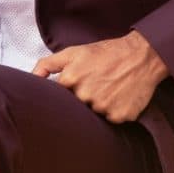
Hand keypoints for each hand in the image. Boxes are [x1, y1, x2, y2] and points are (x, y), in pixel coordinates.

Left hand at [32, 30, 168, 122]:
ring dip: (99, 105)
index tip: (77, 87)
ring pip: (94, 115)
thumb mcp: (74, 52)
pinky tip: (120, 97)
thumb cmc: (106, 53)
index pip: (59, 98)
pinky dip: (114, 111)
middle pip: (76, 108)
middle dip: (84, 99)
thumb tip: (31, 79)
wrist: (142, 55)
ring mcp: (103, 107)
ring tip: (109, 89)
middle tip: (97, 85)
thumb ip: (48, 64)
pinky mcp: (120, 116)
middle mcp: (85, 95)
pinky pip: (111, 120)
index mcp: (70, 79)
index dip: (68, 93)